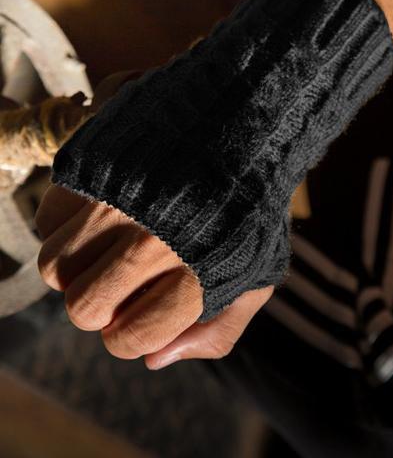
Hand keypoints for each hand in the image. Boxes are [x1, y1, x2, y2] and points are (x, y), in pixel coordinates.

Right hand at [36, 184, 272, 368]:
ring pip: (54, 265)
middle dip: (98, 306)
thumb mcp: (260, 271)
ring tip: (105, 247)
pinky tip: (95, 215)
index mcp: (196, 273)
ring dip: (74, 267)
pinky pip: (48, 215)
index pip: (128, 338)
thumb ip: (219, 329)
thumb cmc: (253, 202)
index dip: (129, 335)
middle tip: (120, 281)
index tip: (141, 312)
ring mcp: (118, 199)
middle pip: (82, 307)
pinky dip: (63, 224)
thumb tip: (154, 361)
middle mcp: (151, 240)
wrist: (246, 117)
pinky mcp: (96, 164)